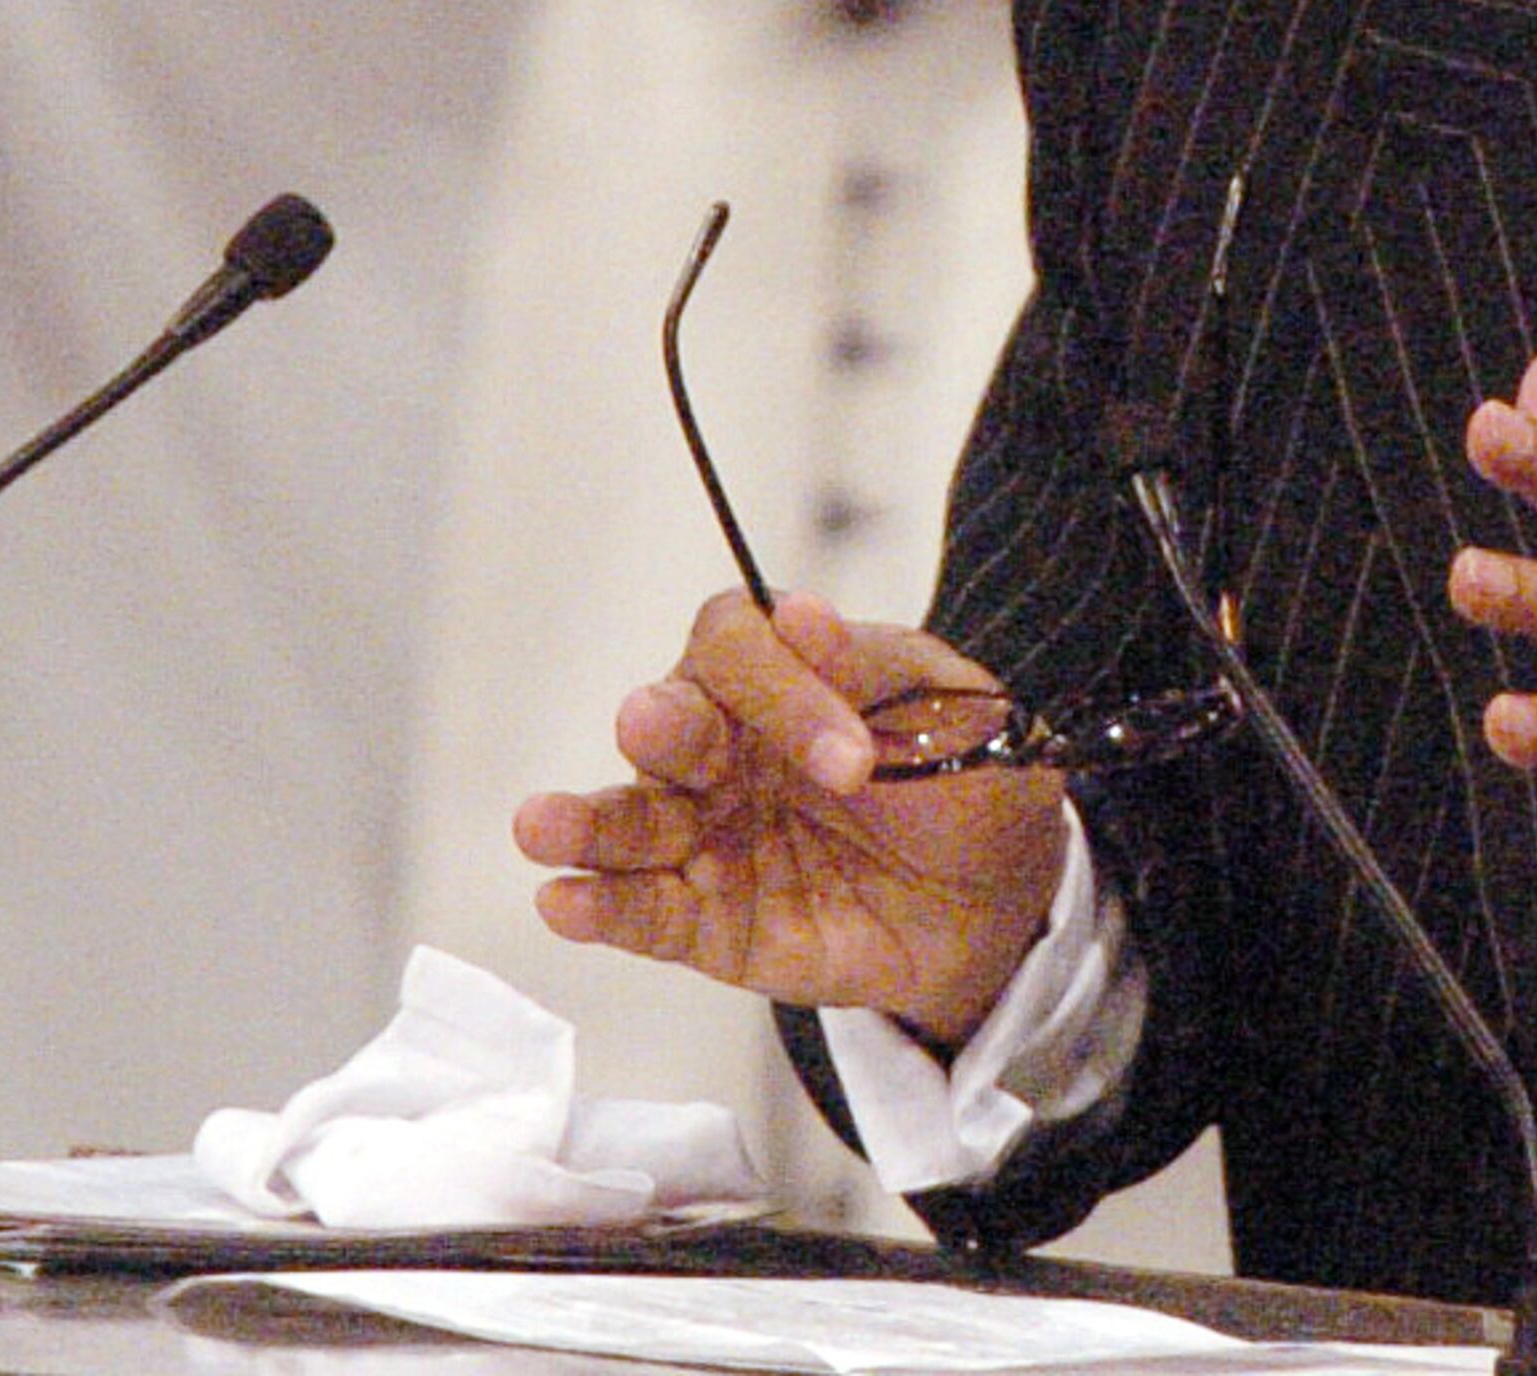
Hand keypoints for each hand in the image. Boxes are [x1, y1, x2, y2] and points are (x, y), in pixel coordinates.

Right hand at [515, 590, 1068, 1049]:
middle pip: (670, 722)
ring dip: (588, 823)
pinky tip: (562, 900)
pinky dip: (603, 909)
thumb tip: (800, 613)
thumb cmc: (963, 778)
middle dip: (661, 726)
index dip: (784, 689)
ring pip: (634, 820)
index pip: (742, 647)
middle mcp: (727, 747)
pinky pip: (648, 914)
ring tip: (539, 824)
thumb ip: (868, 669)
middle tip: (651, 727)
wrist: (997, 897)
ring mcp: (710, 834)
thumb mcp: (948, 712)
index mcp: (784, 672)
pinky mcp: (711, 922)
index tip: (853, 754)